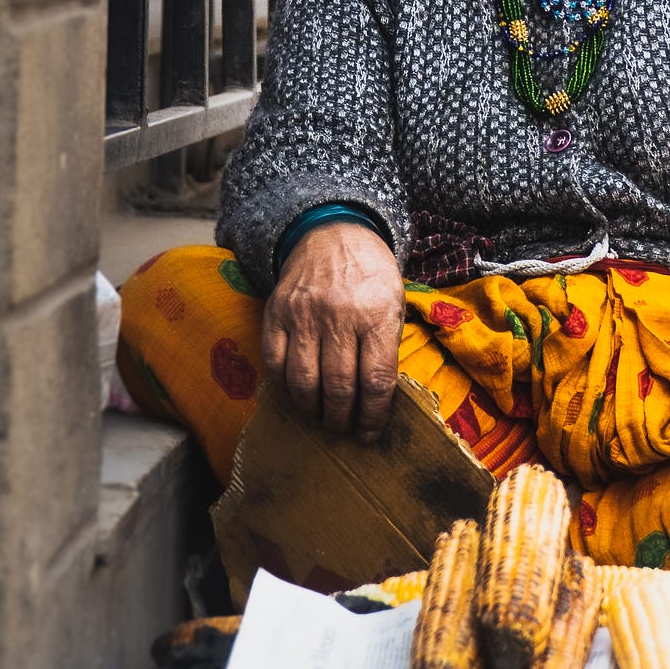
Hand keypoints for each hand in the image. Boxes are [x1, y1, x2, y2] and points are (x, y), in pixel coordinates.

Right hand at [262, 222, 404, 440]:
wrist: (332, 234)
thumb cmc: (370, 275)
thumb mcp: (394, 303)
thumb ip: (386, 347)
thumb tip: (376, 401)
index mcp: (377, 314)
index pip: (377, 381)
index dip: (374, 417)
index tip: (370, 434)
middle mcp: (339, 316)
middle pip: (339, 387)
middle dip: (342, 420)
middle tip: (343, 431)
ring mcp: (304, 314)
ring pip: (304, 382)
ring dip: (312, 411)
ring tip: (320, 419)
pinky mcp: (276, 313)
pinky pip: (275, 363)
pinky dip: (284, 387)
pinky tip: (296, 395)